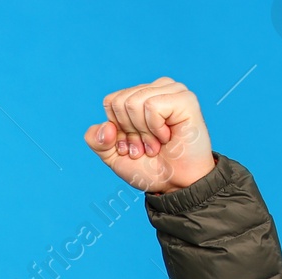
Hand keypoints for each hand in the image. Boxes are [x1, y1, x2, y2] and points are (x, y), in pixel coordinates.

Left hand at [83, 77, 215, 194]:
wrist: (174, 185)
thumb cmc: (149, 168)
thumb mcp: (112, 156)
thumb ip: (96, 140)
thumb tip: (107, 127)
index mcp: (140, 96)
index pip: (111, 102)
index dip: (117, 129)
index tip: (133, 144)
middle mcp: (156, 89)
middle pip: (120, 102)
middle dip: (129, 132)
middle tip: (146, 146)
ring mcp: (172, 91)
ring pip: (134, 102)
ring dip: (142, 133)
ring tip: (156, 144)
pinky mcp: (185, 99)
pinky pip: (152, 106)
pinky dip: (154, 129)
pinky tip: (167, 137)